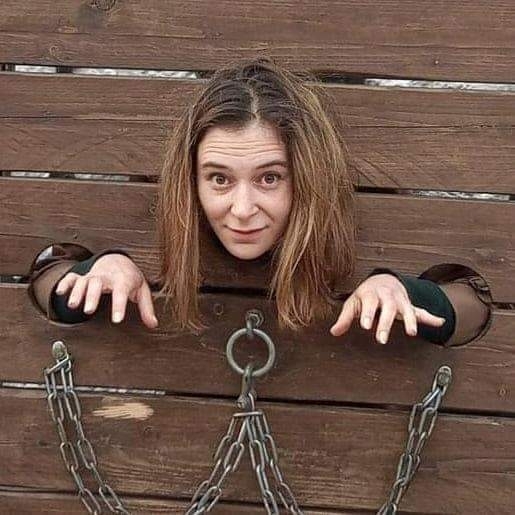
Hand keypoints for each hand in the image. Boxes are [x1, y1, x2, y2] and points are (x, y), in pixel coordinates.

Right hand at [54, 253, 157, 328]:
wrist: (118, 260)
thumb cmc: (131, 278)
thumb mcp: (142, 291)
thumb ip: (147, 308)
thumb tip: (153, 324)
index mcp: (123, 280)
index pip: (121, 292)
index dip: (119, 306)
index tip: (116, 320)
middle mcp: (107, 277)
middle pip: (97, 284)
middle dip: (92, 296)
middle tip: (88, 311)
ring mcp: (93, 276)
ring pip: (83, 281)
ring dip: (77, 292)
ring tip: (73, 305)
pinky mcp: (82, 276)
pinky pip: (72, 278)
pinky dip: (65, 283)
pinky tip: (60, 292)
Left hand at [329, 273, 444, 343]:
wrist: (382, 279)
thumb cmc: (365, 295)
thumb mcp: (352, 304)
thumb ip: (344, 319)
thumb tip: (334, 332)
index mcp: (371, 293)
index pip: (369, 302)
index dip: (367, 314)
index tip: (364, 326)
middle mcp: (387, 295)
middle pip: (388, 307)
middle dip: (385, 323)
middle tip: (381, 339)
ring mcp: (400, 300)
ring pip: (406, 309)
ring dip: (410, 320)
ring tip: (411, 332)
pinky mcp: (409, 306)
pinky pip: (421, 311)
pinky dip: (430, 317)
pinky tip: (439, 322)